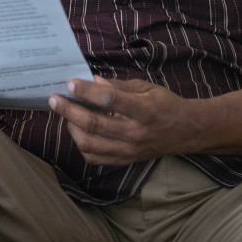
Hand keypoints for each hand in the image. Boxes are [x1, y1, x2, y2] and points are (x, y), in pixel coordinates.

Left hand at [49, 76, 206, 165]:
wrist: (187, 131)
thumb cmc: (165, 104)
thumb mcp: (146, 88)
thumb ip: (117, 86)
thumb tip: (91, 80)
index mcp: (144, 111)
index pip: (109, 101)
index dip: (87, 91)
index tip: (70, 82)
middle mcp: (135, 134)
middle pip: (93, 124)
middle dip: (68, 110)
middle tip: (54, 99)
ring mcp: (129, 151)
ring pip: (89, 143)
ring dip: (71, 127)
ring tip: (65, 113)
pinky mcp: (125, 161)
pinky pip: (94, 158)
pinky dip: (81, 145)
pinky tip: (78, 130)